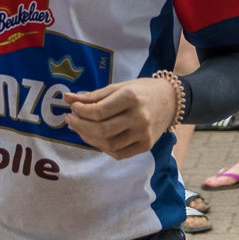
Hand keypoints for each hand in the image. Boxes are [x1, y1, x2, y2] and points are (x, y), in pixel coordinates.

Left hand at [63, 77, 177, 159]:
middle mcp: (139, 117)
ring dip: (89, 138)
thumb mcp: (119, 87)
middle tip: (70, 120)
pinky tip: (96, 138)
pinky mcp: (146, 145)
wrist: (171, 100)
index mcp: (131, 97)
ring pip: (108, 144)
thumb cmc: (142, 90)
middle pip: (102, 130)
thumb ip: (94, 95)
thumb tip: (67, 98)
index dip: (81, 111)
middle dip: (80, 126)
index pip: (99, 111)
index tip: (72, 107)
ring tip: (81, 129)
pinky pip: (119, 153)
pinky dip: (103, 147)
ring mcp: (144, 134)